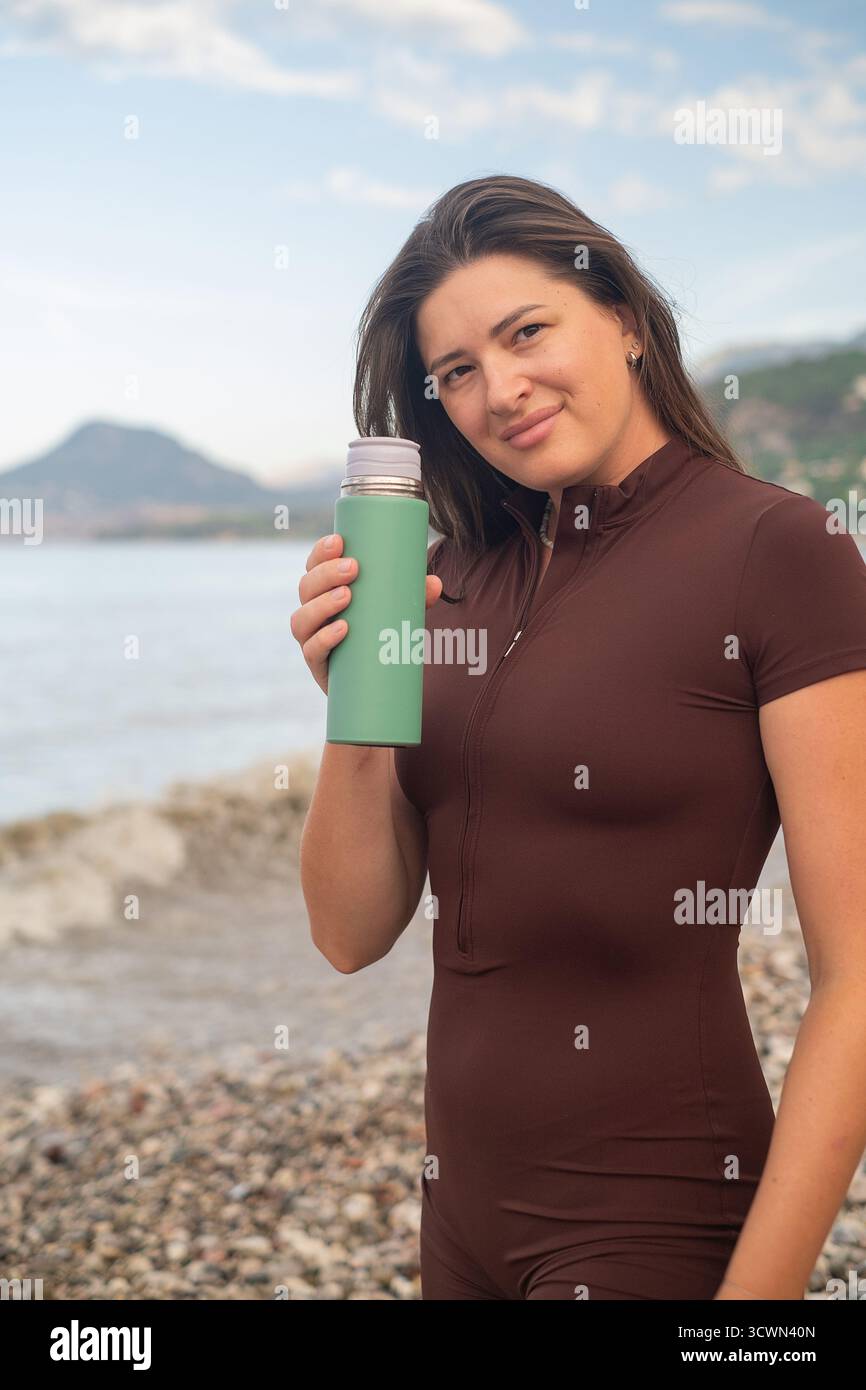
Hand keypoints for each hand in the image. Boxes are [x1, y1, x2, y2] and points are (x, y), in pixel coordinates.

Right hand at [290, 532, 443, 694]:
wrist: (375, 686)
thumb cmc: (382, 635)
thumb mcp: (400, 611)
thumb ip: (417, 597)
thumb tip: (435, 583)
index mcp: (324, 594)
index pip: (313, 567)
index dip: (320, 552)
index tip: (339, 541)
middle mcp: (312, 615)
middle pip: (306, 588)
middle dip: (325, 574)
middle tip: (354, 569)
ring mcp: (312, 641)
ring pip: (302, 619)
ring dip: (321, 604)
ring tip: (347, 596)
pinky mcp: (319, 667)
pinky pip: (312, 652)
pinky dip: (323, 639)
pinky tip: (341, 630)